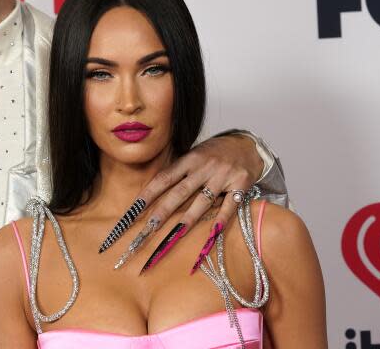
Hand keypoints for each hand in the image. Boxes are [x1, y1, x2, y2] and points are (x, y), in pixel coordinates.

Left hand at [100, 133, 263, 268]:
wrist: (247, 145)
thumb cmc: (214, 153)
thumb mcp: (194, 155)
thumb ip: (178, 172)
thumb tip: (151, 191)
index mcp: (189, 159)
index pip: (163, 179)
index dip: (147, 194)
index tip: (132, 211)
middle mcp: (204, 167)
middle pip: (179, 192)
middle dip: (162, 212)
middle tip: (147, 229)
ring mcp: (222, 176)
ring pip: (201, 201)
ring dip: (187, 220)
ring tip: (173, 235)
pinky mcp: (240, 185)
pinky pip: (229, 206)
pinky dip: (221, 219)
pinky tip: (212, 232)